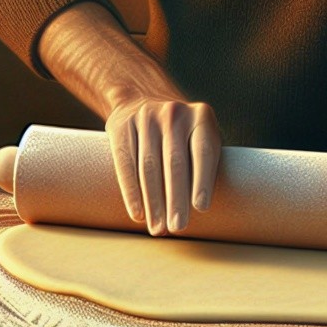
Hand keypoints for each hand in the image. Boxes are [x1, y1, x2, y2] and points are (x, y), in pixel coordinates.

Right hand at [105, 97, 221, 236]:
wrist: (141, 98)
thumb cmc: (181, 132)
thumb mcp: (199, 134)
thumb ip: (206, 162)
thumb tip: (203, 209)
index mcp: (201, 116)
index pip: (203, 151)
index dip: (202, 180)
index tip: (201, 208)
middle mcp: (173, 114)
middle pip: (174, 162)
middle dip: (176, 199)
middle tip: (178, 228)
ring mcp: (145, 118)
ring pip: (149, 167)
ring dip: (153, 202)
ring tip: (158, 229)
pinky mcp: (121, 126)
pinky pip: (125, 164)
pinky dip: (131, 192)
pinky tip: (137, 213)